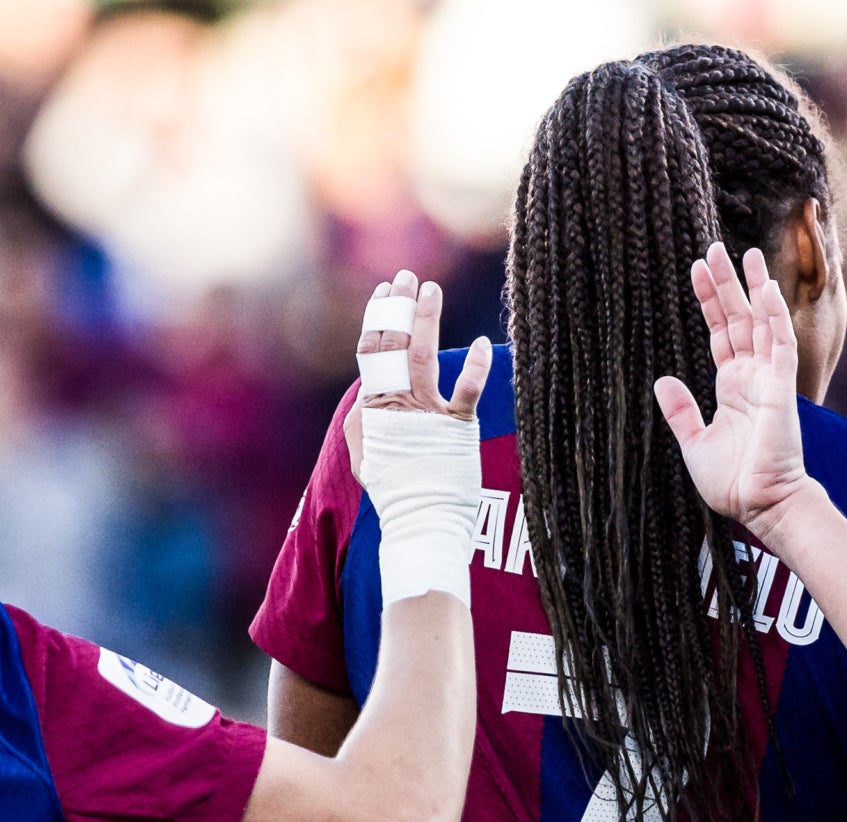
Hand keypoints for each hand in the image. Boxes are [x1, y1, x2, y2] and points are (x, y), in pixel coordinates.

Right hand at [344, 270, 493, 482]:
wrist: (418, 520)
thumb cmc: (394, 489)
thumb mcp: (365, 454)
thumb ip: (364, 419)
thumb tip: (366, 390)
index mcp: (372, 407)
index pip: (370, 351)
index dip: (377, 317)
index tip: (384, 290)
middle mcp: (395, 404)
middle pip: (392, 345)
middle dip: (398, 307)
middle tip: (406, 277)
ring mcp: (425, 414)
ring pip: (422, 356)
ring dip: (425, 320)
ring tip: (429, 289)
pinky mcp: (455, 428)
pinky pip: (467, 392)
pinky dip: (475, 368)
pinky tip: (483, 343)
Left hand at [654, 244, 815, 535]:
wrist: (759, 504)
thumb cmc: (732, 481)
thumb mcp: (694, 442)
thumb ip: (681, 411)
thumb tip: (663, 380)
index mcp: (733, 387)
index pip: (721, 334)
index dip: (710, 302)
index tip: (698, 271)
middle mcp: (753, 377)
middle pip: (739, 319)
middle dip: (727, 284)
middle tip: (714, 248)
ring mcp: (769, 379)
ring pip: (762, 322)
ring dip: (754, 288)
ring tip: (746, 253)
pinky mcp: (782, 388)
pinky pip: (780, 344)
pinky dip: (774, 316)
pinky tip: (767, 288)